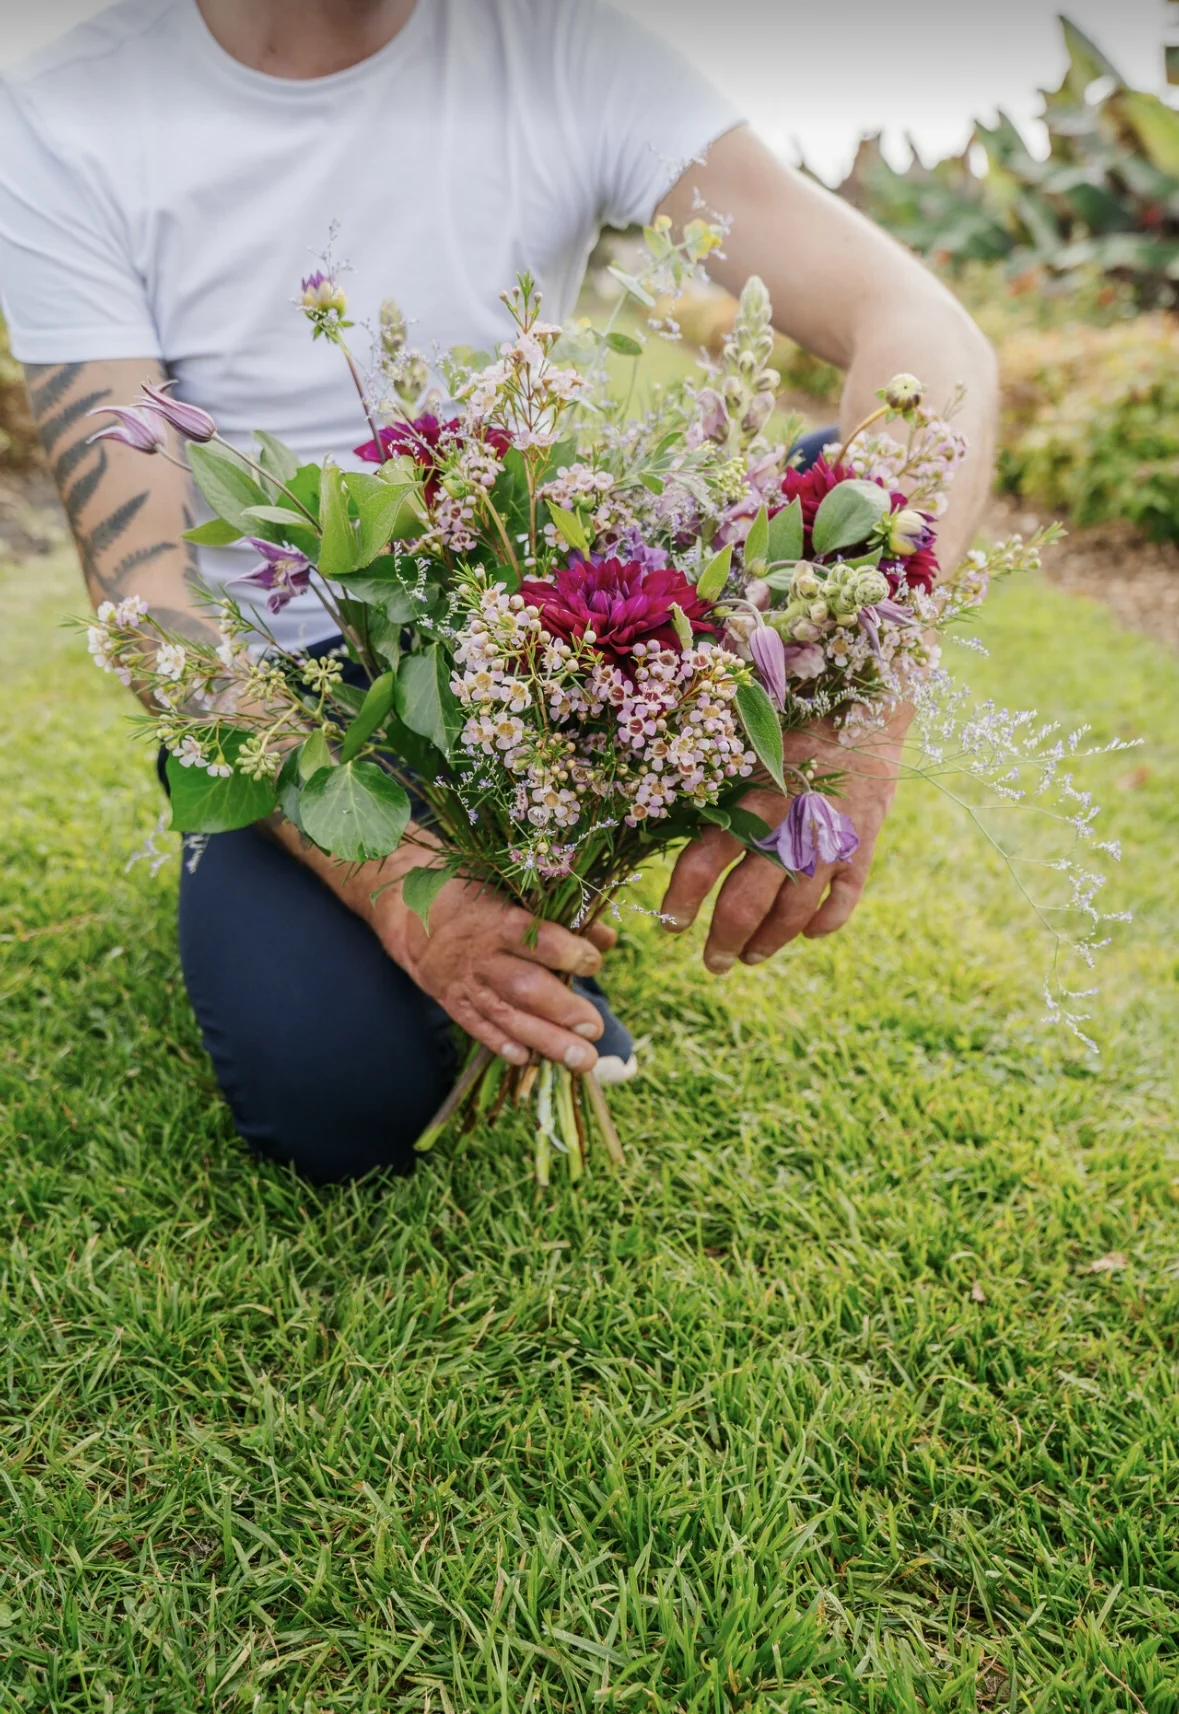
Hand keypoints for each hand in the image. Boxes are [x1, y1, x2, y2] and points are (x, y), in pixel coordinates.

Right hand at [377, 875, 617, 1071]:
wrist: (410, 910)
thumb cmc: (476, 894)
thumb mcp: (515, 891)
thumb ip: (564, 916)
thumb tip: (608, 938)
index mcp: (500, 920)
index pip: (538, 939)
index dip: (569, 952)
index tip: (593, 961)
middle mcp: (483, 956)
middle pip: (525, 987)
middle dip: (563, 1011)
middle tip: (595, 1030)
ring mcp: (466, 983)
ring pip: (507, 1016)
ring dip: (546, 1041)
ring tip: (582, 1060)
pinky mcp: (454, 1001)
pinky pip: (477, 1027)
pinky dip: (501, 1044)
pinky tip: (528, 1060)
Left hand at [661, 708, 910, 972]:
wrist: (864, 708)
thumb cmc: (788, 729)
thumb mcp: (744, 753)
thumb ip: (715, 795)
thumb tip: (665, 831)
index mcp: (748, 801)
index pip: (704, 862)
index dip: (681, 901)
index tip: (670, 926)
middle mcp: (785, 827)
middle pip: (746, 902)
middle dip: (724, 940)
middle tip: (712, 963)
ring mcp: (827, 842)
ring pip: (793, 914)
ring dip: (769, 943)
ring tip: (750, 957)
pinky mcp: (862, 847)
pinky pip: (844, 900)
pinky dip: (826, 923)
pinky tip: (809, 934)